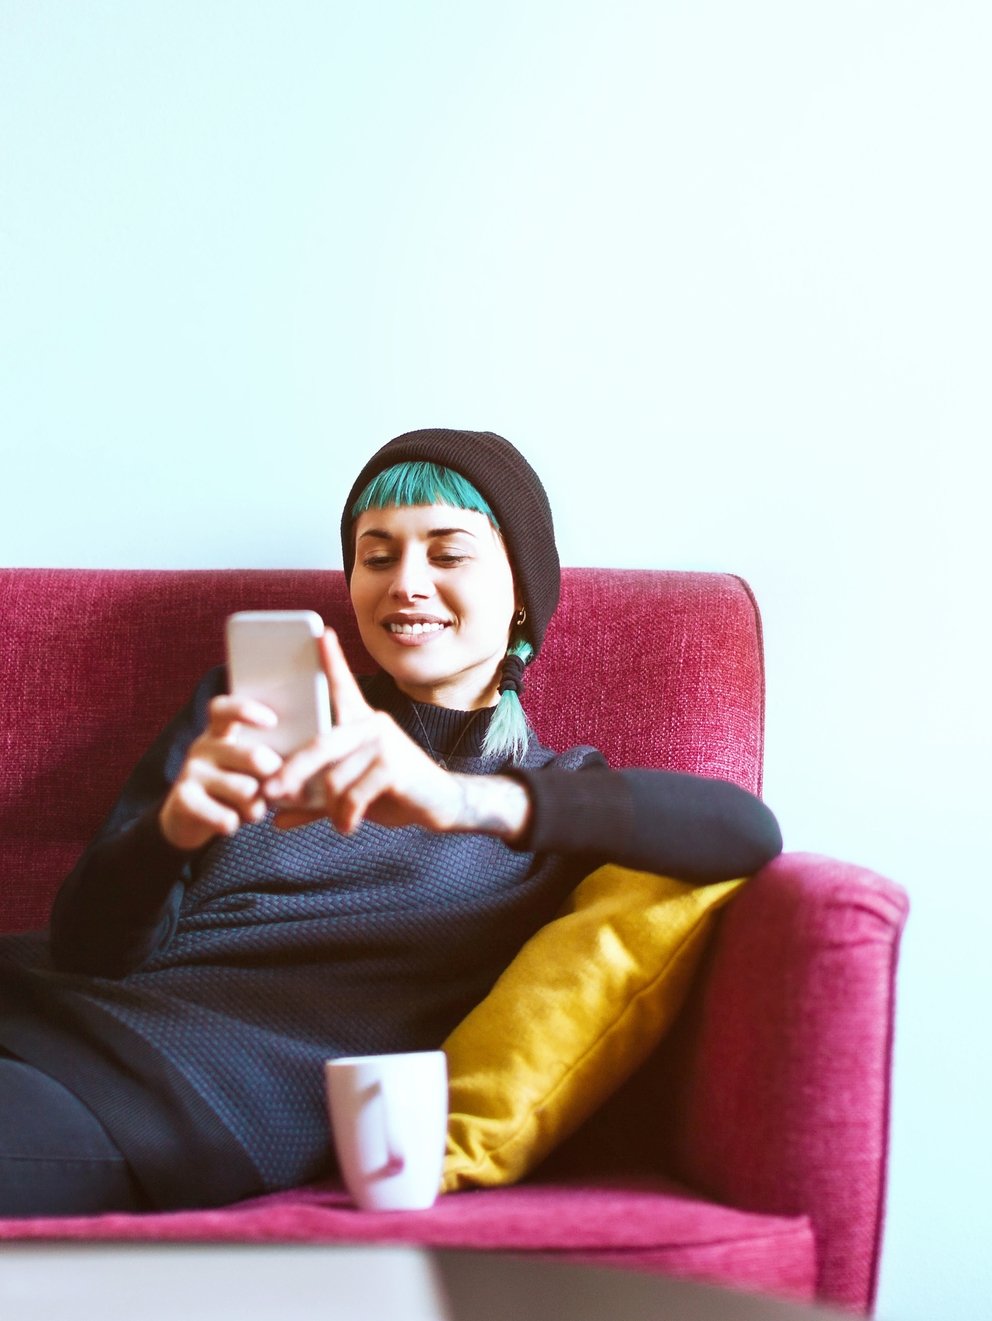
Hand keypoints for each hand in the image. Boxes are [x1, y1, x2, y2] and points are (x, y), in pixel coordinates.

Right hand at [158, 695, 282, 850]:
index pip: (226, 709)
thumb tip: (301, 767)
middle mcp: (203, 746)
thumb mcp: (250, 769)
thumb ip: (271, 761)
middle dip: (275, 776)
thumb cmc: (233, 786)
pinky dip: (234, 823)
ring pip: (245, 790)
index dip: (247, 710)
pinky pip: (225, 816)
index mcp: (221, 732)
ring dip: (257, 806)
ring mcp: (190, 771)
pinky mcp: (183, 800)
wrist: (189, 819)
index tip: (273, 722)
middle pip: (254, 756)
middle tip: (275, 787)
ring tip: (252, 810)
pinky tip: (230, 822)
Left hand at [265, 630, 462, 834]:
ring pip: (335, 778)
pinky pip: (354, 795)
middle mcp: (373, 725)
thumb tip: (276, 819)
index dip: (331, 660)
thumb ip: (313, 803)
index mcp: (361, 723)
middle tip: (270, 792)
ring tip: (336, 820)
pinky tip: (349, 825)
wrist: (441, 803)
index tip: (321, 633)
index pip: (343, 687)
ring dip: (328, 807)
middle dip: (292, 770)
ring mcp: (385, 743)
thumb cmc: (393, 792)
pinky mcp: (395, 766)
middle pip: (321, 744)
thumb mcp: (349, 795)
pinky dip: (345, 816)